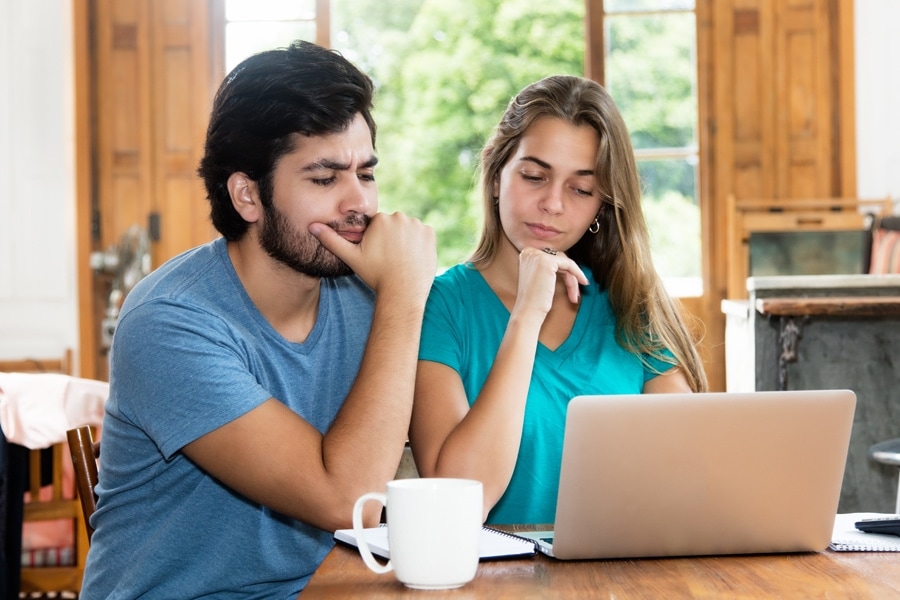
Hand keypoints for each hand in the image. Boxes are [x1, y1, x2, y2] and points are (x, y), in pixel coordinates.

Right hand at [309, 212, 436, 301]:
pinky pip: (423, 235)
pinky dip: (419, 244)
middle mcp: (400, 217)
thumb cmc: (375, 275)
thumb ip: (331, 240)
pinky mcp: (431, 234)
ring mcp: (417, 225)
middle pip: (393, 225)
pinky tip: (412, 258)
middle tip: (389, 259)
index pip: (377, 225)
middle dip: (391, 238)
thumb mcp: (351, 257)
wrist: (402, 293)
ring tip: (401, 260)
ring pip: (408, 229)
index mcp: (380, 219)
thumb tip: (311, 226)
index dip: (376, 241)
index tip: (378, 255)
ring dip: (405, 240)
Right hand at [513, 247, 587, 317]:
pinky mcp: (546, 261)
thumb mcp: (540, 278)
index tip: (572, 284)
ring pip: (565, 262)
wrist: (528, 312)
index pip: (551, 257)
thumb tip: (568, 263)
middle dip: (569, 275)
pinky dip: (577, 273)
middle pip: (559, 259)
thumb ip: (549, 267)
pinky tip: (582, 282)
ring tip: (575, 295)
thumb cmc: (534, 300)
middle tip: (575, 292)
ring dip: (572, 279)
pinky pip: (569, 263)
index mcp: (526, 253)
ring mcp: (537, 255)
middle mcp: (529, 251)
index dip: (563, 271)